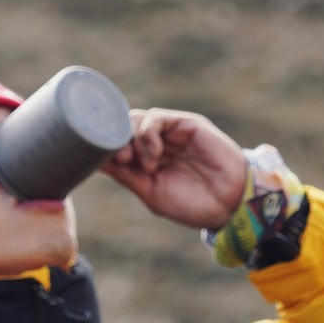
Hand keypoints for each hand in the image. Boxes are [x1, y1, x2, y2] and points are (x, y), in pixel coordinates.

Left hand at [101, 108, 248, 230]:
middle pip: (121, 127)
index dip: (104, 148)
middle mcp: (155, 143)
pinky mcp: (185, 124)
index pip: (115, 143)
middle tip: (122, 161)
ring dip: (133, 139)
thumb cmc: (192, 203)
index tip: (103, 162)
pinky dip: (147, 134)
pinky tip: (154, 154)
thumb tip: (94, 162)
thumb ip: (125, 174)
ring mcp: (170, 132)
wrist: (229, 204)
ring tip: (144, 163)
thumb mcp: (150, 192)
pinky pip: (156, 118)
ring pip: (135, 119)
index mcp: (144, 160)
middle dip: (115, 141)